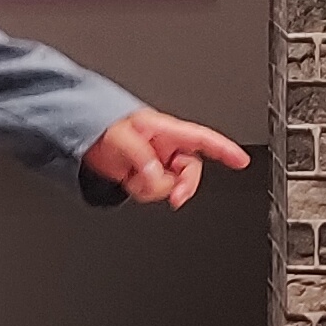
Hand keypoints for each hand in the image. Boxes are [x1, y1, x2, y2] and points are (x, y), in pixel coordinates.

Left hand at [81, 109, 250, 209]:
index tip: (241, 161)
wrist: (84, 139)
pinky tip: (131, 180)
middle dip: (181, 185)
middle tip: (173, 197)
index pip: (203, 140)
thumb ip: (141, 157)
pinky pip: (157, 192)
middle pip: (191, 171)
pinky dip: (144, 191)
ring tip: (134, 177)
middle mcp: (166, 147)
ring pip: (172, 185)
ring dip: (154, 188)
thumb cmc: (103, 128)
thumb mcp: (120, 137)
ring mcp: (158, 162)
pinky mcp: (148, 176)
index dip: (225, 150)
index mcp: (166, 131)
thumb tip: (156, 175)